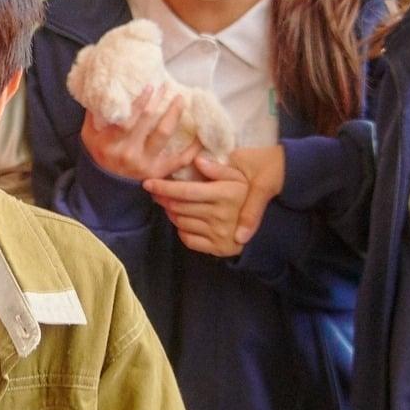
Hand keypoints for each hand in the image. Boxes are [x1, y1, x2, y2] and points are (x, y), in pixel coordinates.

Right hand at [79, 85, 201, 183]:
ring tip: (180, 101)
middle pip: (147, 124)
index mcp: (110, 144)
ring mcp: (145, 164)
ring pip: (163, 136)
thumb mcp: (89, 134)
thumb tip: (104, 88)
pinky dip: (192, 148)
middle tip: (166, 86)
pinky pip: (179, 160)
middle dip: (158, 102)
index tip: (149, 87)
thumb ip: (95, 114)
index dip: (139, 104)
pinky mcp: (159, 172)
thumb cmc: (99, 153)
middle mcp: (128, 154)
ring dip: (174, 115)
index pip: (126, 121)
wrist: (106, 186)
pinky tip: (200, 134)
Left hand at [144, 145, 284, 255]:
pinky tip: (183, 220)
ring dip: (170, 212)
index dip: (164, 186)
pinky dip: (180, 229)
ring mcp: (219, 234)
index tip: (147, 183)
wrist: (262, 224)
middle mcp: (221, 215)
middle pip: (179, 207)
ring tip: (170, 204)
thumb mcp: (237, 176)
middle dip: (163, 198)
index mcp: (225, 194)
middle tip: (156, 192)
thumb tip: (197, 161)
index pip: (186, 191)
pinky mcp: (217, 248)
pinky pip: (187, 239)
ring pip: (180, 222)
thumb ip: (218, 169)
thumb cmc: (245, 193)